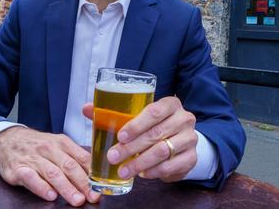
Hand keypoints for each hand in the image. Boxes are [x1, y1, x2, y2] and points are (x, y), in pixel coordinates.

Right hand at [0, 126, 100, 206]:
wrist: (8, 139)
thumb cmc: (37, 145)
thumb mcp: (58, 144)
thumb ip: (75, 157)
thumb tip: (94, 174)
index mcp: (62, 143)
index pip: (81, 158)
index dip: (92, 174)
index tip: (99, 187)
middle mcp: (49, 149)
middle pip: (69, 166)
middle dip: (82, 183)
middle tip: (92, 197)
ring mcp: (33, 159)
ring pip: (53, 173)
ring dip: (66, 188)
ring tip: (76, 199)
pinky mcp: (18, 169)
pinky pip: (31, 178)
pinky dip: (41, 187)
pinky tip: (51, 195)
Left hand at [82, 97, 197, 181]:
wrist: (180, 142)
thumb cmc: (155, 126)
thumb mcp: (139, 117)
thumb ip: (113, 112)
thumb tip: (86, 108)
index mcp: (171, 104)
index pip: (155, 111)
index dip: (137, 124)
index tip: (120, 136)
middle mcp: (184, 119)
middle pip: (156, 133)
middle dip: (131, 148)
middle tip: (113, 157)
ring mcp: (190, 139)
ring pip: (162, 151)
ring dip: (139, 163)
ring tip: (123, 170)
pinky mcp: (191, 158)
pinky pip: (170, 166)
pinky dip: (153, 172)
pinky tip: (142, 174)